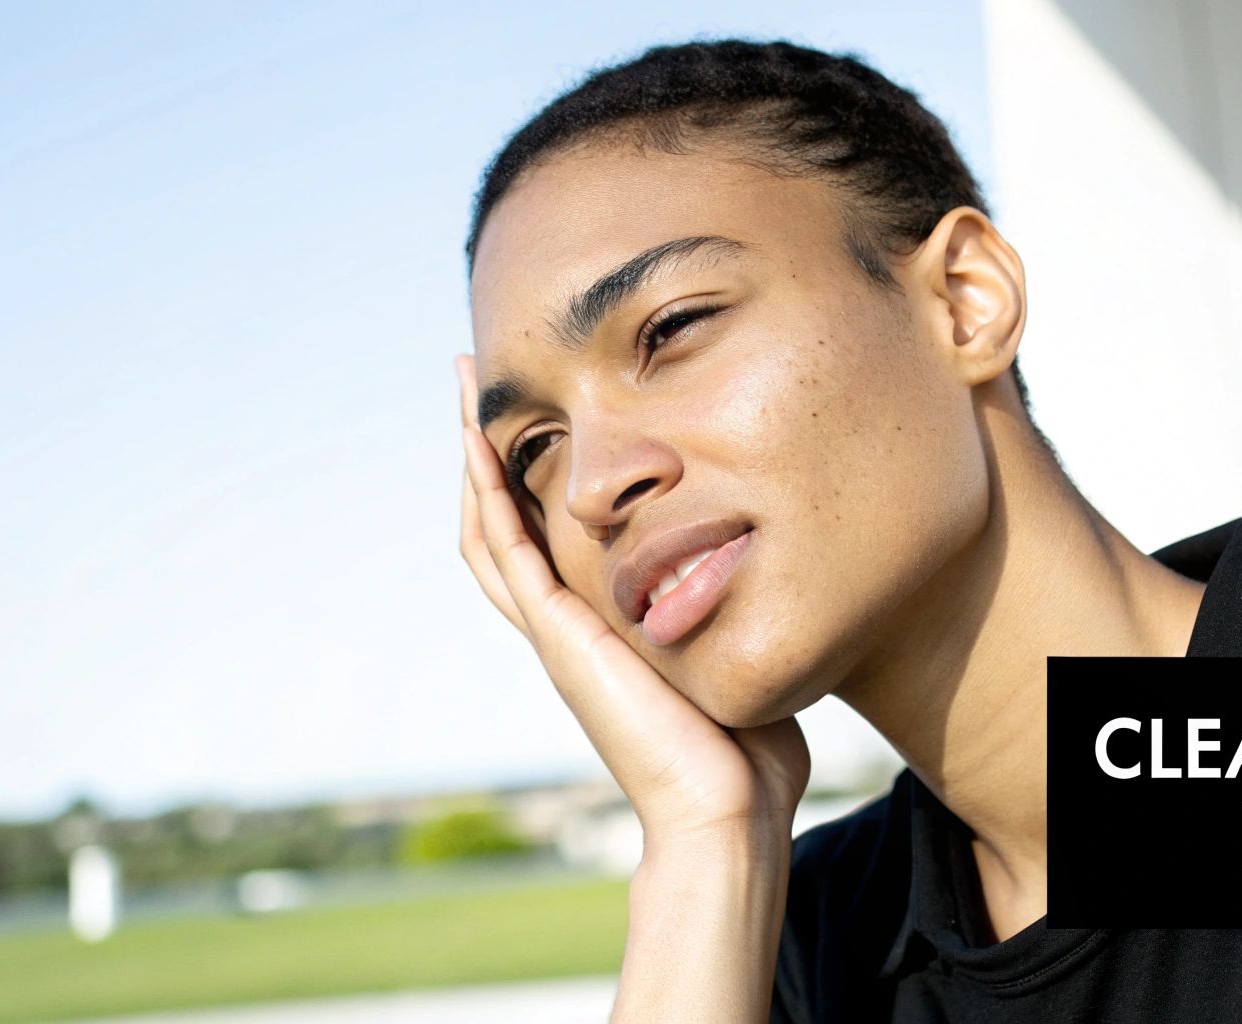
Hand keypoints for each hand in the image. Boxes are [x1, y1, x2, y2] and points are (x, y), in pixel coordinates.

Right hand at [453, 355, 809, 845]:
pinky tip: (477, 447)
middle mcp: (567, 629)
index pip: (547, 541)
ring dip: (471, 460)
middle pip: (501, 526)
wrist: (726, 810)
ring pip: (490, 531)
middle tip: (469, 386)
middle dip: (484, 455)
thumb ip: (739, 617)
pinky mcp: (563, 639)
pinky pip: (510, 554)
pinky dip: (488, 498)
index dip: (530, 482)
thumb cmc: (747, 753)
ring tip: (460, 391)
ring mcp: (558, 634)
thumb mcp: (738, 658)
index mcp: (603, 632)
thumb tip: (781, 582)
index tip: (531, 420)